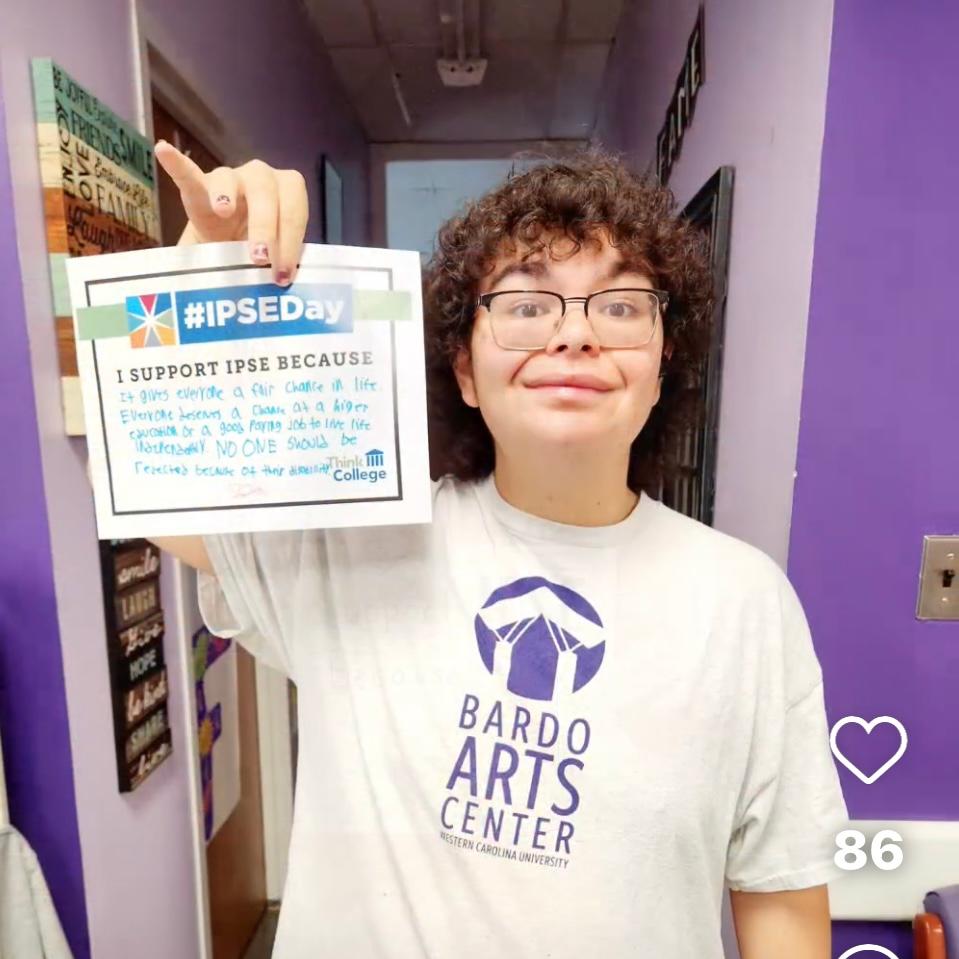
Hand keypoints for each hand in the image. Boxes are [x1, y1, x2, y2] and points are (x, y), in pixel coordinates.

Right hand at [154, 140, 308, 285]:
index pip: (295, 210)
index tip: (284, 273)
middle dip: (266, 227)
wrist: (226, 245)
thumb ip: (282, 262)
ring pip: (230, 179)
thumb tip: (289, 286)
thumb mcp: (274, 255)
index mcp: (287, 193)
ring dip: (227, 196)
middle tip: (260, 259)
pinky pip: (188, 173)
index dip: (292, 240)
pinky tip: (163, 151)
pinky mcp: (198, 186)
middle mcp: (261, 178)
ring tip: (223, 211)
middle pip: (267, 194)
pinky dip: (177, 164)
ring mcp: (229, 178)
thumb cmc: (257, 248)